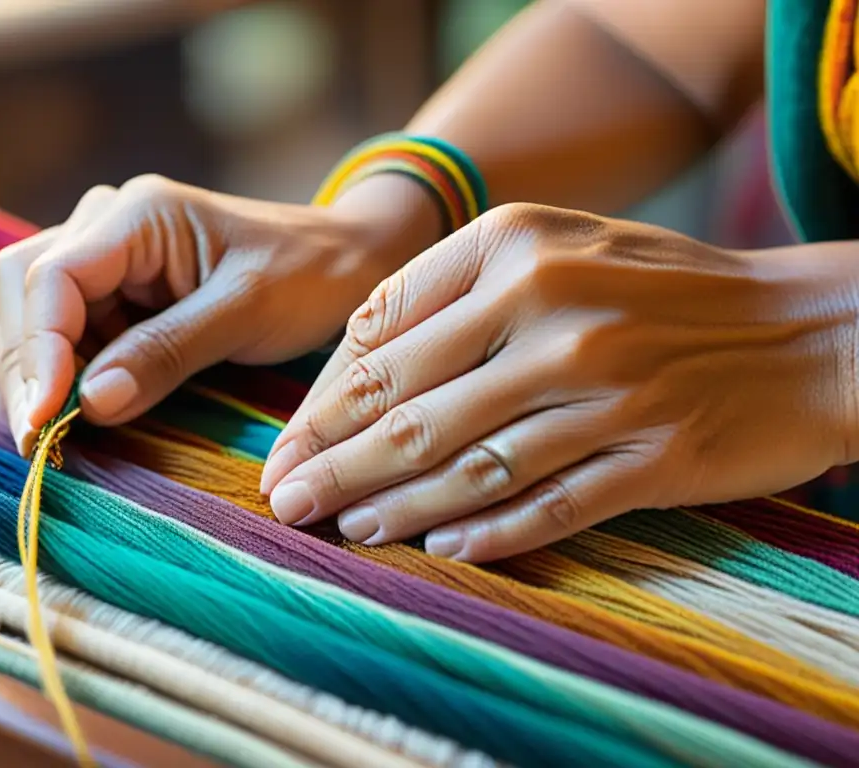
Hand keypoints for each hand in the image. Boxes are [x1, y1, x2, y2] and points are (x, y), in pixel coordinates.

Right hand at [0, 174, 436, 454]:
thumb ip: (168, 351)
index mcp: (138, 215)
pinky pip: (60, 331)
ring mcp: (106, 260)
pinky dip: (52, 375)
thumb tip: (87, 403)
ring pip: (25, 311)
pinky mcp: (114, 295)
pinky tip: (63, 415)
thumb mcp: (245, 312)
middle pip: (18, 289)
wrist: (343, 263)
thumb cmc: (307, 275)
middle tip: (35, 441)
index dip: (36, 349)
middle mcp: (106, 227)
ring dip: (26, 373)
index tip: (42, 418)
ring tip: (43, 435)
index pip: (51, 277)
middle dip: (19, 366)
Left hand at [260, 203, 858, 561]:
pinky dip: (485, 534)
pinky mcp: (651, 456)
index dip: (322, 400)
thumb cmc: (657, 286)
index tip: (288, 445)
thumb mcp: (556, 243)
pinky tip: (438, 550)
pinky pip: (545, 507)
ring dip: (393, 506)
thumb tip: (354, 355)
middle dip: (333, 462)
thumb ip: (454, 287)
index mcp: (515, 244)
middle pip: (409, 407)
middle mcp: (553, 310)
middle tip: (284, 502)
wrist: (807, 329)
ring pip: (466, 464)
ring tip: (345, 528)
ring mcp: (605, 388)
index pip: (383, 334)